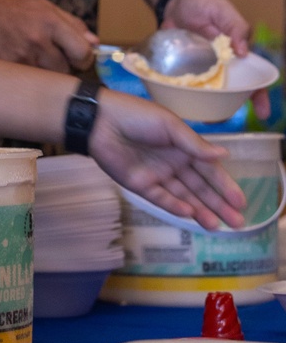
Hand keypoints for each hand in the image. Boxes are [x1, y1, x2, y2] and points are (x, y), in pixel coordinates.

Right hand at [0, 0, 97, 71]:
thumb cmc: (17, 11)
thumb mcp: (47, 8)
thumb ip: (73, 25)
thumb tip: (95, 43)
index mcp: (51, 22)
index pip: (82, 53)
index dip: (84, 59)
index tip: (78, 58)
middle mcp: (37, 40)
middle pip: (64, 71)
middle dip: (62, 67)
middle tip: (51, 59)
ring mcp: (20, 56)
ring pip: (46, 80)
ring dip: (44, 74)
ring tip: (34, 61)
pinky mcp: (5, 67)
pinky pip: (27, 82)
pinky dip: (27, 78)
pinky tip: (21, 65)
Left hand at [88, 89, 245, 230]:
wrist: (101, 122)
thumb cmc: (138, 117)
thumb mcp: (170, 126)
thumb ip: (195, 145)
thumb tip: (225, 154)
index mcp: (184, 146)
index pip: (210, 170)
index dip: (225, 186)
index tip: (240, 202)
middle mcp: (174, 163)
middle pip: (200, 188)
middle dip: (218, 205)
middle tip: (237, 223)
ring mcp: (157, 175)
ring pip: (184, 196)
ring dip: (201, 210)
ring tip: (217, 226)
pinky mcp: (140, 185)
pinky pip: (161, 198)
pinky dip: (175, 206)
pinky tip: (190, 213)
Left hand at [162, 0, 268, 117]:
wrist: (175, 2)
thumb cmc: (205, 5)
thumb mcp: (224, 11)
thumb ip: (237, 28)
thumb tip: (244, 51)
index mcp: (236, 58)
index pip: (253, 81)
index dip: (259, 98)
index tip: (263, 113)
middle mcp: (219, 69)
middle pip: (228, 95)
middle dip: (226, 110)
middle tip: (218, 118)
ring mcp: (199, 71)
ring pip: (205, 96)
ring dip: (203, 107)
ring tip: (198, 115)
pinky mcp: (179, 71)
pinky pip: (182, 87)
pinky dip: (180, 96)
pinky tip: (177, 102)